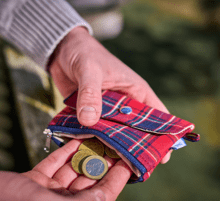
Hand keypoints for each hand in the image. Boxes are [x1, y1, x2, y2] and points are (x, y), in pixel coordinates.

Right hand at [0, 140, 131, 200]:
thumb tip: (104, 197)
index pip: (104, 193)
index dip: (118, 177)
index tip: (128, 160)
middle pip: (90, 178)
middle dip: (102, 160)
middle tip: (114, 142)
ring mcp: (49, 192)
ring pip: (73, 168)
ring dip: (85, 152)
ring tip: (98, 137)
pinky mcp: (36, 180)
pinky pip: (55, 163)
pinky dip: (66, 151)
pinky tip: (77, 139)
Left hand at [49, 27, 170, 163]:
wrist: (63, 51)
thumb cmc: (85, 53)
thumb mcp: (90, 71)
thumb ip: (91, 94)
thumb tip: (90, 121)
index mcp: (135, 91)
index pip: (156, 115)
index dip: (163, 134)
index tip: (164, 156)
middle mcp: (124, 103)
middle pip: (135, 129)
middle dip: (135, 146)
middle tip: (135, 168)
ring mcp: (107, 109)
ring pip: (114, 132)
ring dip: (112, 145)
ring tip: (112, 165)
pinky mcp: (91, 112)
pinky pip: (95, 129)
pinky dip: (93, 139)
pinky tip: (90, 152)